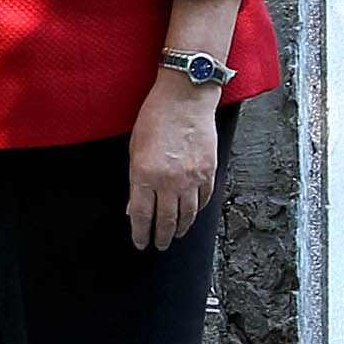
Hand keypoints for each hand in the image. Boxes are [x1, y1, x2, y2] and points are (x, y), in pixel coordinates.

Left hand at [127, 80, 222, 251]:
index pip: (142, 216)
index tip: (140, 243)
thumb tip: (134, 207)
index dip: (140, 234)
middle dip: (160, 237)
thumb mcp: (135, 148)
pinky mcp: (209, 172)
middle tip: (158, 245)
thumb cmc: (156, 117)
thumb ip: (135, 180)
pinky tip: (191, 215)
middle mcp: (169, 181)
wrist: (185, 98)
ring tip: (174, 236)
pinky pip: (203, 200)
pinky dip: (197, 211)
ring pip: (187, 215)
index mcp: (145, 175)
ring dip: (179, 229)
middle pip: (165, 221)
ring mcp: (191, 178)